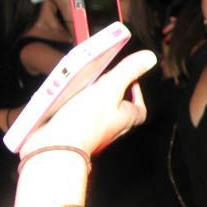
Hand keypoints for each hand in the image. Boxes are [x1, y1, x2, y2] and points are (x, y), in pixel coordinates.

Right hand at [19, 51, 156, 156]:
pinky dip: (72, 110)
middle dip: (110, 93)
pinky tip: (62, 101)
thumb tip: (149, 58)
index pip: (140, 107)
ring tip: (79, 86)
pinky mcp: (74, 136)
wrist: (56, 148)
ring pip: (96, 114)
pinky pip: (77, 120)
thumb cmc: (85, 121)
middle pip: (118, 109)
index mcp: (127, 118)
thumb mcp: (110, 87)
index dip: (136, 92)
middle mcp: (113, 129)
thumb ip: (128, 72)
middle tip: (100, 80)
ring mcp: (94, 134)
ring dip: (89, 100)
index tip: (129, 79)